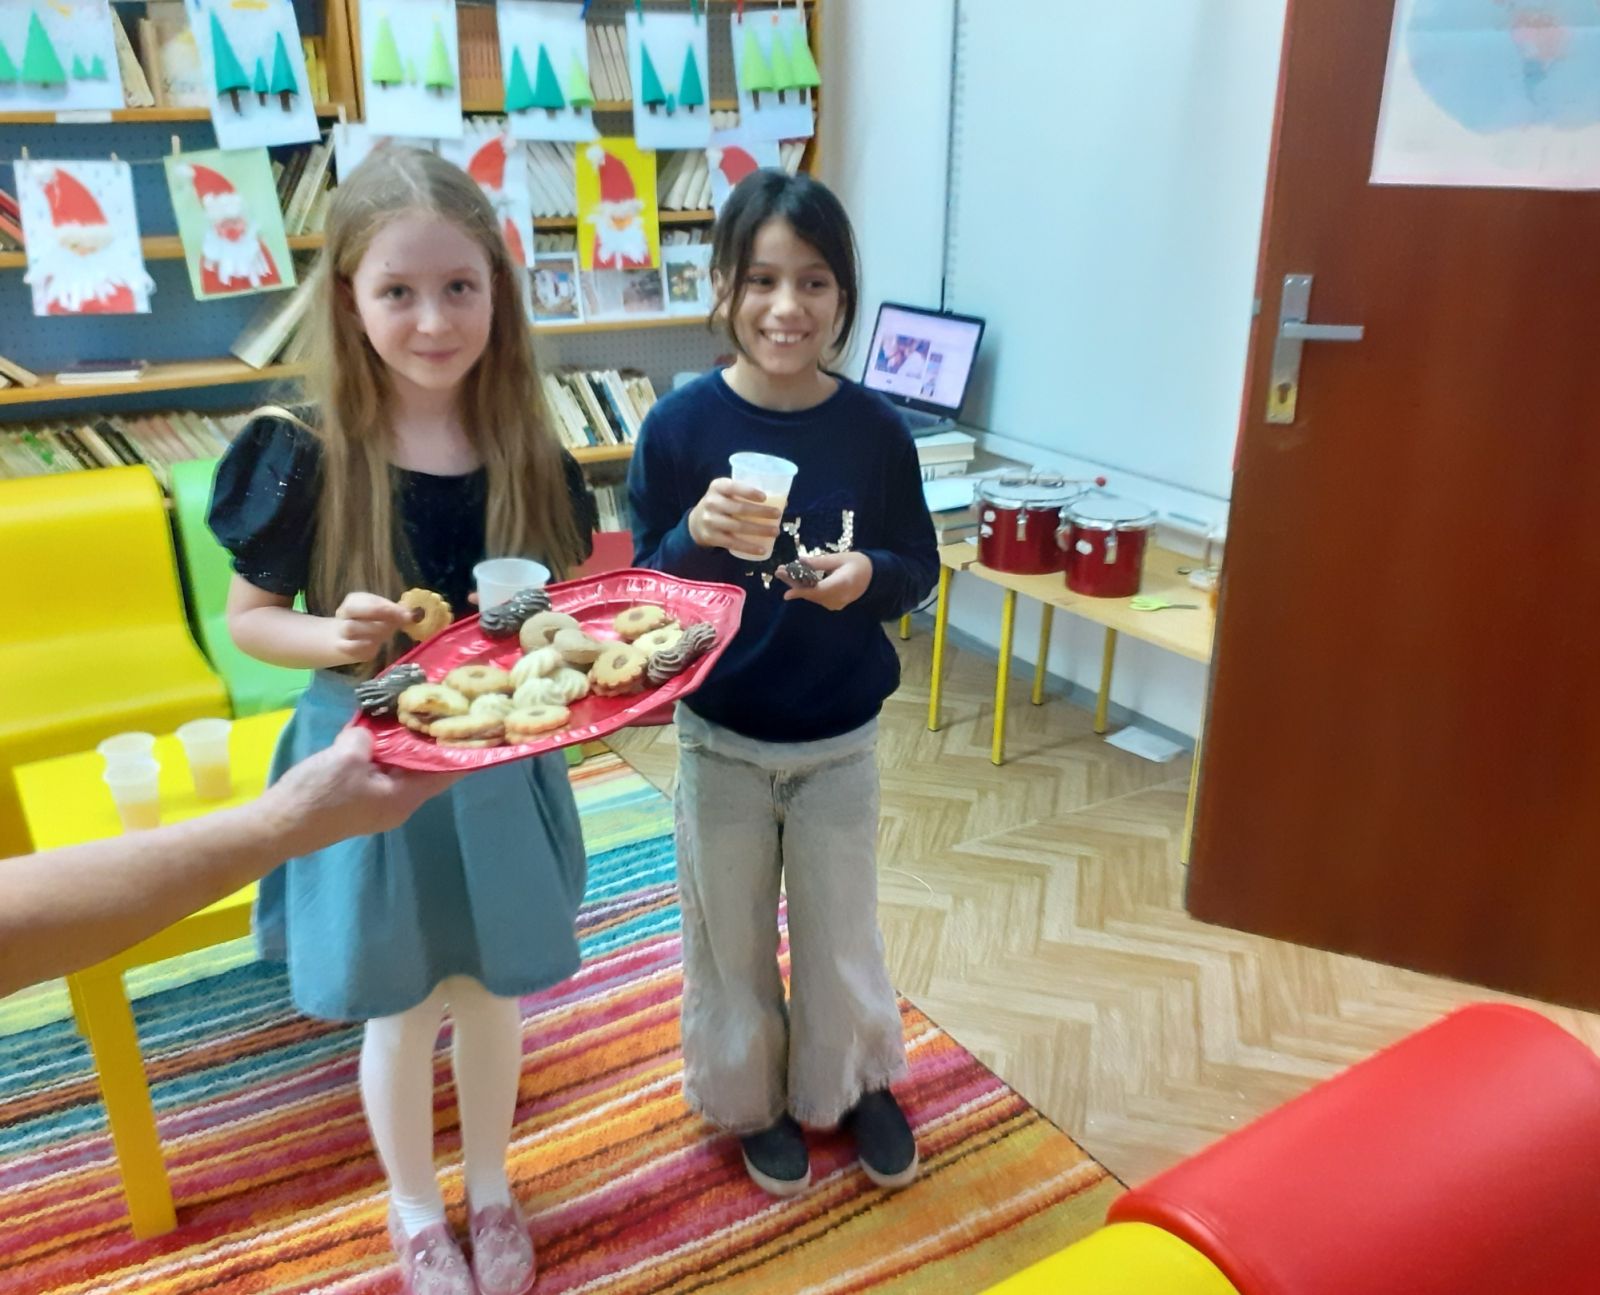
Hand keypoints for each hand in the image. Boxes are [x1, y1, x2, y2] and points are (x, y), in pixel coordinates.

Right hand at [265, 729, 462, 854]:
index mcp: (403, 798)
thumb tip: (367, 735)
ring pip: (399, 771)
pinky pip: (378, 774)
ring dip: (403, 747)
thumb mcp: (347, 755)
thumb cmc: (318, 794)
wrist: (277, 826)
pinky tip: (374, 733)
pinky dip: (381, 755)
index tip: (477, 731)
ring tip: (411, 715)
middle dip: (431, 743)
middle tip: (442, 712)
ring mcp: (374, 805)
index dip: (461, 752)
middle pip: (423, 771)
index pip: (445, 774)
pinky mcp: (355, 802)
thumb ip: (367, 738)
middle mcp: (395, 806)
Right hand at [328, 592, 414, 663]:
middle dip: (377, 613)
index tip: (406, 614)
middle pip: (351, 608)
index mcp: (355, 600)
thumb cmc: (371, 623)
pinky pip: (350, 646)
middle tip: (397, 622)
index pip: (367, 598)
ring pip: (351, 627)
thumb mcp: (383, 614)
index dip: (387, 607)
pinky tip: (374, 645)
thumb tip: (414, 615)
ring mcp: (340, 630)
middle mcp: (343, 613)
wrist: (347, 639)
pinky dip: (364, 645)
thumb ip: (396, 613)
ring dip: (373, 630)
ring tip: (387, 634)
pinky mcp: (342, 647)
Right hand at [688, 478, 783, 553]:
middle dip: (761, 512)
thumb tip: (784, 502)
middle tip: (778, 515)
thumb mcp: (728, 493)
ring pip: (738, 527)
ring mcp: (710, 521)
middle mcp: (711, 502)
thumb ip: (748, 494)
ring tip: (775, 532)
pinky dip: (749, 547)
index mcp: (717, 487)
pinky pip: (733, 543)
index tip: (765, 497)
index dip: (748, 492)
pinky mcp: (711, 537)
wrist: (697, 522)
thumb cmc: (722, 504)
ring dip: (759, 530)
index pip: (733, 487)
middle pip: (739, 509)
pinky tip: (762, 549)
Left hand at [777, 551, 872, 610]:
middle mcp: (838, 597)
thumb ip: (820, 562)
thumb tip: (800, 560)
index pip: (819, 591)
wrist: (873, 577)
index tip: (786, 594)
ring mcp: (836, 603)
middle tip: (779, 571)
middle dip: (794, 583)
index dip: (802, 593)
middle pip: (812, 594)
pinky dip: (806, 589)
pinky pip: (817, 597)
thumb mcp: (840, 558)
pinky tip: (795, 579)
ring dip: (797, 585)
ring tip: (783, 572)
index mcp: (843, 583)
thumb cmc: (858, 564)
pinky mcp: (833, 604)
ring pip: (812, 596)